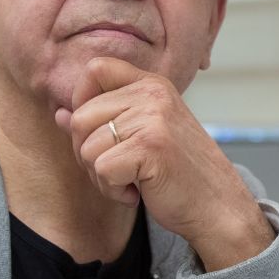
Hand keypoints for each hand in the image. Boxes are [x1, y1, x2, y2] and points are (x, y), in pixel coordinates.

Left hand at [56, 57, 273, 269]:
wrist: (219, 208)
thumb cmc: (181, 174)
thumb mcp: (145, 136)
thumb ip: (105, 120)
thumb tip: (59, 114)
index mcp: (153, 85)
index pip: (96, 69)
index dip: (83, 100)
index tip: (102, 132)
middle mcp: (153, 94)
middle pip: (81, 117)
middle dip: (89, 153)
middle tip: (122, 170)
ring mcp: (153, 119)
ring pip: (86, 148)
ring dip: (102, 177)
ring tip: (134, 182)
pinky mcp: (149, 148)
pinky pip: (101, 170)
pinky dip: (113, 191)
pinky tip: (138, 193)